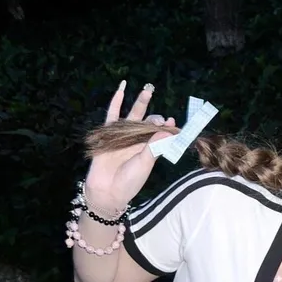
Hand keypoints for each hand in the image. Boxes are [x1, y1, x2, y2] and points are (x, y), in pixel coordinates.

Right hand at [84, 82, 174, 212]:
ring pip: (133, 116)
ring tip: (148, 90)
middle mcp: (137, 141)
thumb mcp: (144, 165)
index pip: (161, 134)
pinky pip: (112, 115)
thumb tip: (168, 131)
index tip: (174, 123)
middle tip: (162, 117)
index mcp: (149, 149)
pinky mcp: (108, 134)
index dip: (168, 128)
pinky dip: (116, 102)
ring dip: (140, 103)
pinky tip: (121, 90)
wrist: (107, 191)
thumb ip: (154, 148)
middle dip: (156, 118)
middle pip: (148, 123)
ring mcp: (123, 136)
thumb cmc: (129, 182)